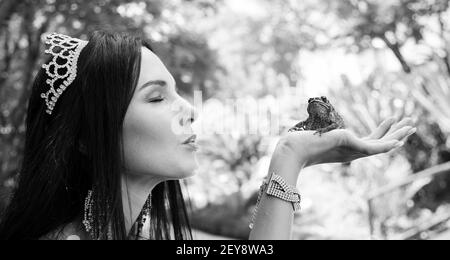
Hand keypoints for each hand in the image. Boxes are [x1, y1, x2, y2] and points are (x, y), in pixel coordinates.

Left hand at [275, 117, 415, 167]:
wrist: (294, 150)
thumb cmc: (300, 143)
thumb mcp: (314, 132)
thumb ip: (318, 128)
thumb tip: (312, 118)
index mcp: (345, 150)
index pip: (369, 142)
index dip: (382, 134)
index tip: (391, 123)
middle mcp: (352, 153)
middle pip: (380, 143)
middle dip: (396, 133)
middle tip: (410, 124)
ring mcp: (353, 152)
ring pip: (383, 145)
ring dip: (398, 135)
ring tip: (411, 124)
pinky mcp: (353, 147)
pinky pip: (377, 147)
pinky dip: (389, 143)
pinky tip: (399, 139)